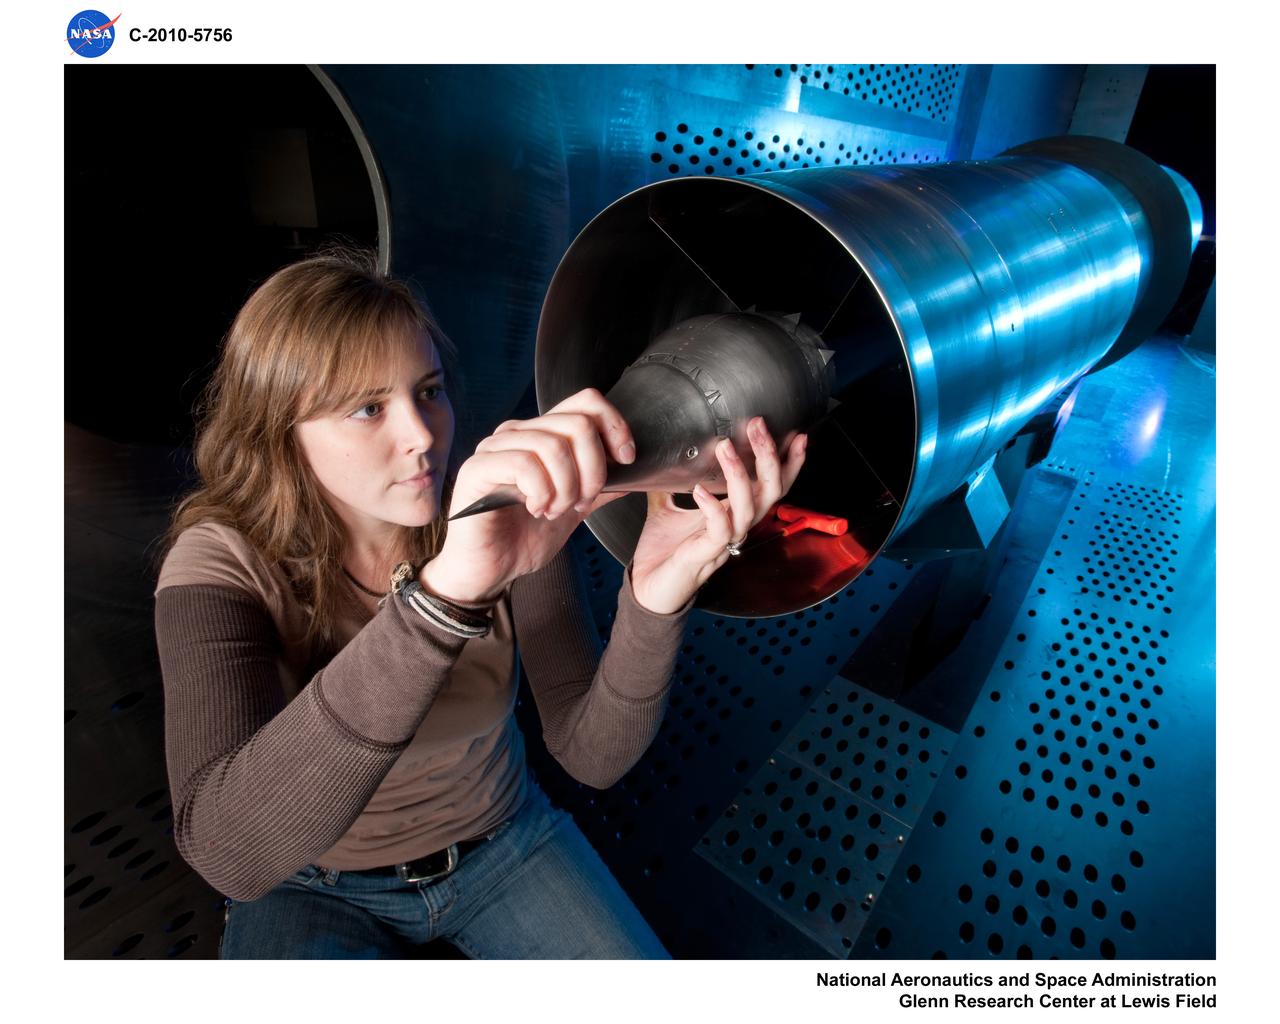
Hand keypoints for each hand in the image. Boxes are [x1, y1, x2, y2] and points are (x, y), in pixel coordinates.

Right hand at [420, 388, 633, 604]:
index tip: (625, 461)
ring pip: (553, 445)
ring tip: (556, 510)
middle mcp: (518, 433)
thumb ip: (599, 489)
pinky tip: (536, 509)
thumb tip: (634, 474)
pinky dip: (542, 492)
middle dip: (593, 470)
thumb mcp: (574, 510)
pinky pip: (524, 464)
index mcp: (541, 435)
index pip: (586, 403)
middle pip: (577, 424)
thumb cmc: (523, 539)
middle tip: (582, 503)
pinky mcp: (477, 468)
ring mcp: (495, 448)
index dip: (614, 427)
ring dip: (567, 487)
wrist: (488, 572)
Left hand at [629, 417, 807, 613]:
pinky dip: (712, 508)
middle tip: (757, 426)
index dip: (788, 464)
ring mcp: (724, 543)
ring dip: (739, 475)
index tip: (796, 435)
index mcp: (733, 515)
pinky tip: (699, 489)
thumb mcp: (665, 509)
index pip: (770, 487)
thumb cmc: (662, 555)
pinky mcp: (705, 555)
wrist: (646, 591)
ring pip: (749, 509)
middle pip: (770, 492)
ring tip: (725, 447)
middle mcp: (736, 528)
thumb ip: (670, 486)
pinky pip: (720, 531)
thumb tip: (664, 459)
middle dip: (768, 457)